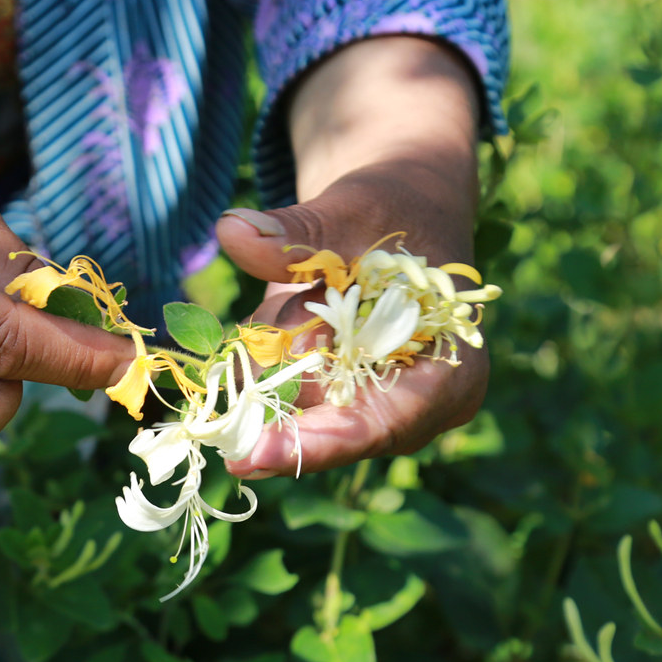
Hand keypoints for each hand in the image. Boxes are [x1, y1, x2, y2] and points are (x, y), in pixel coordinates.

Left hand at [214, 35, 487, 477]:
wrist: (394, 209)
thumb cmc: (395, 207)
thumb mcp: (353, 210)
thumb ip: (299, 233)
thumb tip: (232, 231)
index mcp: (450, 375)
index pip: (385, 425)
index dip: (320, 443)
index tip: (254, 454)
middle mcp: (414, 407)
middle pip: (336, 433)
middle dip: (272, 418)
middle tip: (212, 427)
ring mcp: (369, 405)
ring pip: (297, 415)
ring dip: (259, 382)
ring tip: (247, 343)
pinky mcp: (329, 393)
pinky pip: (278, 395)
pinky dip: (252, 369)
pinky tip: (243, 340)